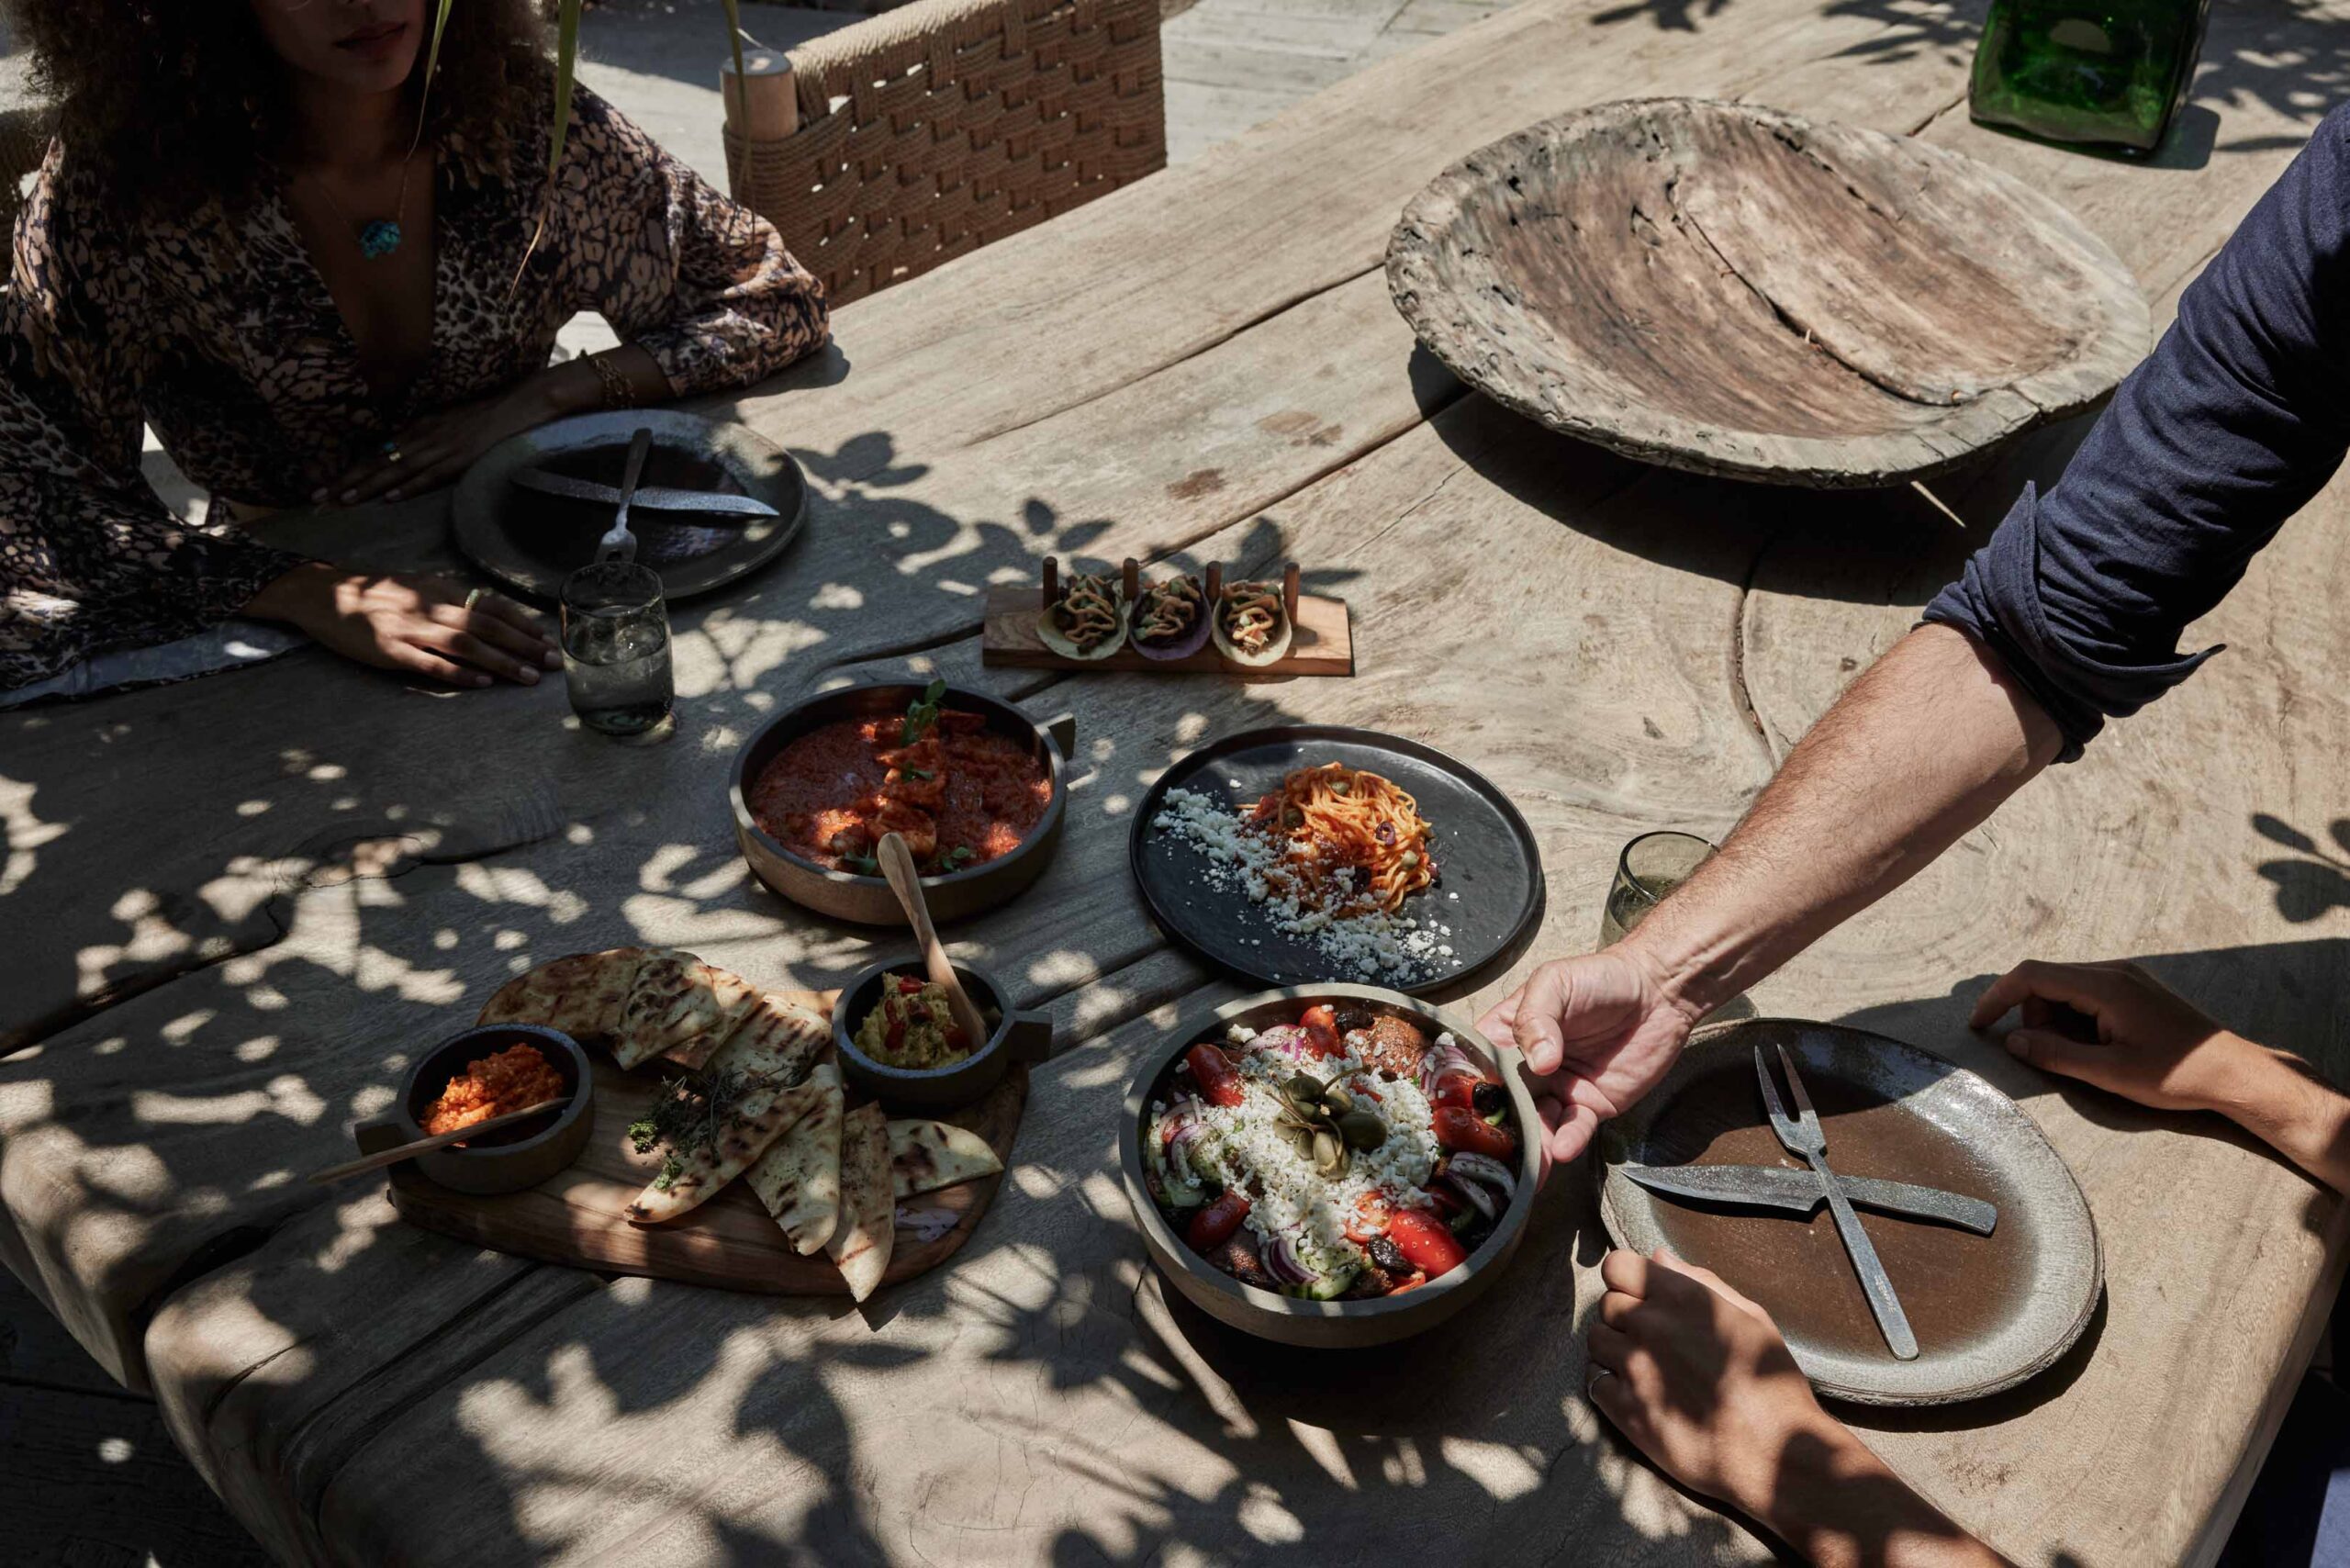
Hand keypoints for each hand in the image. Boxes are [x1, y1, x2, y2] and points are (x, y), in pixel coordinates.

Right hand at [245, 564, 559, 687]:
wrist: (324, 594)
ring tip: (528, 677)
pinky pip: (430, 663)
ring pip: (465, 645)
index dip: (522, 623)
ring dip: (501, 661)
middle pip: (486, 626)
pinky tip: (483, 682)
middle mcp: (429, 607)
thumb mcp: (416, 587)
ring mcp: (410, 629)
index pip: (490, 605)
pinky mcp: (390, 651)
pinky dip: (458, 672)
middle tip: (552, 662)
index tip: (547, 640)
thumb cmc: (375, 594)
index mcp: (439, 590)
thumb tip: (488, 612)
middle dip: (523, 645)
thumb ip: (449, 600)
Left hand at [318, 375, 565, 507]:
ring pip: (395, 471)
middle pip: (376, 463)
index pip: (375, 454)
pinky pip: (429, 476)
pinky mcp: (458, 460)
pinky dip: (408, 487)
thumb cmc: (482, 416)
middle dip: (345, 482)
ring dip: (368, 487)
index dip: (348, 472)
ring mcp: (439, 450)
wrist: (514, 408)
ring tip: (343, 502)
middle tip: (317, 499)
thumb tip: (400, 452)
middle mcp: (421, 438)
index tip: (325, 488)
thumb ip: (422, 437)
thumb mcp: (445, 422)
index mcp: (416, 429)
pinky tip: (390, 498)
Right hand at [1478, 946, 1698, 1166]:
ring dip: (1531, 1146)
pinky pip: (1575, 1128)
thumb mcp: (1555, 983)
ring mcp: (1557, 1090)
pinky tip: (1562, 1148)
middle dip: (1496, 1130)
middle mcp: (1527, 1068)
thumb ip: (1537, 1017)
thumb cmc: (1600, 979)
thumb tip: (1538, 1062)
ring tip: (1528, 1162)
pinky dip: (1568, 1140)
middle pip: (1503, 1104)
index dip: (1467, 1086)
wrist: (1658, 992)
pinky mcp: (1591, 1106)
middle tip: (1488, 1153)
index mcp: (1507, 1035)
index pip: (1478, 1065)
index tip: (1460, 1108)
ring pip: (1537, 1125)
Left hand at [1586, 1248, 1833, 1512]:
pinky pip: (1593, 1382)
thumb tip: (1659, 1258)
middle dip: (1625, 1315)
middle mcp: (1650, 1327)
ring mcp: (1634, 1369)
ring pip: (1595, 1340)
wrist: (1774, 1452)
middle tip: (1652, 1337)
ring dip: (1613, 1347)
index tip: (1640, 1294)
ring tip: (1643, 1365)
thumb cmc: (1771, 1383)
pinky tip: (1634, 1392)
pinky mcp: (1626, 1411)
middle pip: (1607, 1303)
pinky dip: (1607, 1383)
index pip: (1617, 1266)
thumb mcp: (1751, 1318)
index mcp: (1681, 1298)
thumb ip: (1700, 1281)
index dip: (1627, 1278)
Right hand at [1969, 959, 2251, 1114]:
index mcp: (2106, 986)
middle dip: (2033, 1017)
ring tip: (2085, 1057)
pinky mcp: (2136, 989)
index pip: (2032, 975)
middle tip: (2051, 1058)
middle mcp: (2115, 971)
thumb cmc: (2177, 1076)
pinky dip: (2077, 1019)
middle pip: (2047, 981)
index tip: (1977, 1026)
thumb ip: (2055, 1054)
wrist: (2236, 1073)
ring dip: (2057, 1021)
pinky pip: (2087, 994)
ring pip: (2066, 988)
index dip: (1997, 997)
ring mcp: (2128, 977)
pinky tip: (2098, 1047)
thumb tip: (2012, 1041)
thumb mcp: (2110, 1073)